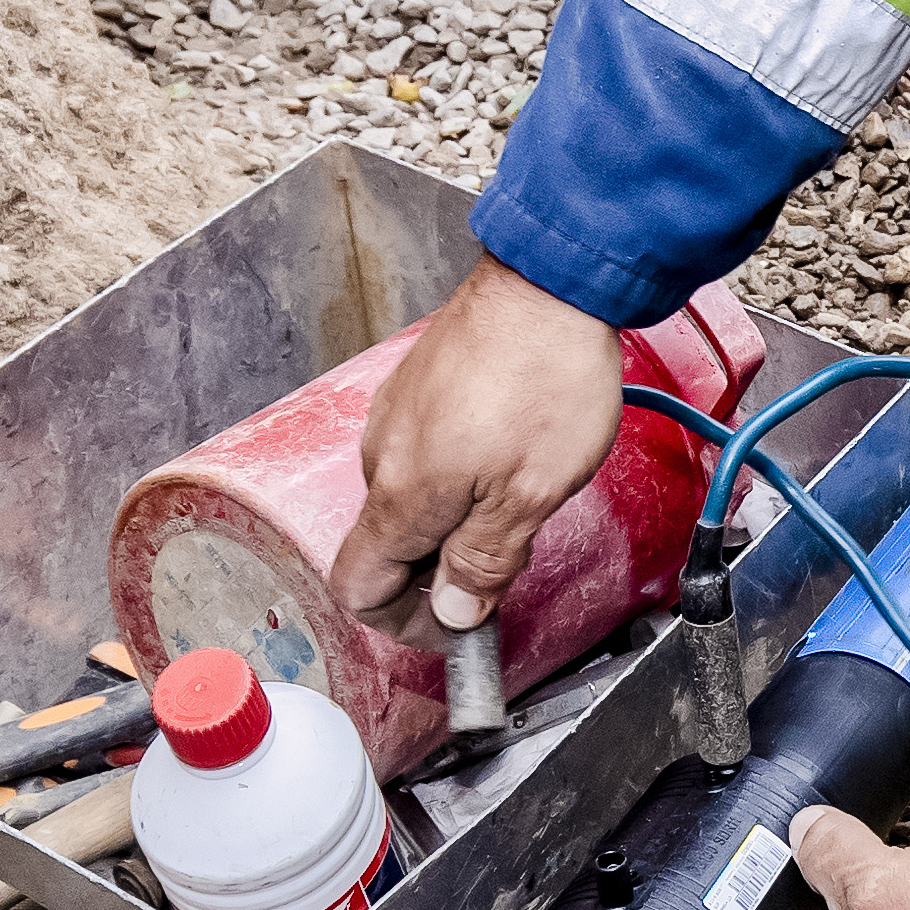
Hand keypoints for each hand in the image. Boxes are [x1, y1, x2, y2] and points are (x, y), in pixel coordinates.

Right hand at [333, 257, 640, 619]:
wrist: (550, 281)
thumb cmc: (545, 379)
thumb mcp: (530, 494)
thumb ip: (484, 562)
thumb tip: (455, 614)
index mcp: (401, 495)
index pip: (359, 586)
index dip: (403, 623)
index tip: (455, 627)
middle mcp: (382, 456)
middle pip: (387, 546)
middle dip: (438, 572)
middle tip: (505, 565)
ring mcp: (394, 416)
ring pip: (407, 499)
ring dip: (451, 521)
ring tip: (517, 500)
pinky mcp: (415, 387)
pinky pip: (420, 454)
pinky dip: (453, 477)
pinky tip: (506, 455)